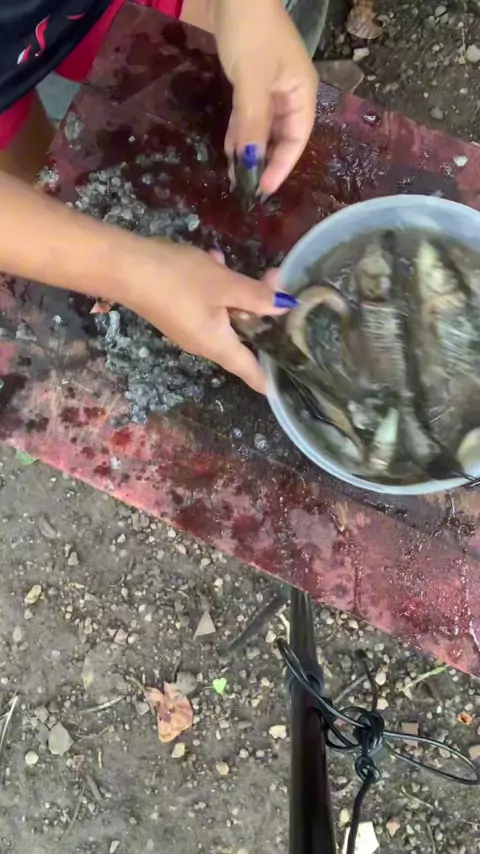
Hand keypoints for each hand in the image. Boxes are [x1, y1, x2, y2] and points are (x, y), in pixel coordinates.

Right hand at [121, 239, 285, 393]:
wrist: (123, 268)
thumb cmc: (178, 280)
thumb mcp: (224, 284)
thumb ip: (257, 296)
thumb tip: (285, 306)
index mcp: (218, 346)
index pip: (251, 372)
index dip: (270, 379)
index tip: (289, 385)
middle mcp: (204, 345)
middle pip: (242, 336)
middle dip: (259, 311)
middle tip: (273, 280)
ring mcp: (188, 329)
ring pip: (224, 316)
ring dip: (235, 293)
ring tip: (235, 264)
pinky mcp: (176, 313)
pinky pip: (206, 305)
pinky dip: (214, 287)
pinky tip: (212, 261)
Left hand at [211, 0, 317, 193]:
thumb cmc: (251, 31)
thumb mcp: (252, 81)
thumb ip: (253, 124)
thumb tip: (252, 163)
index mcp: (302, 93)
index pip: (296, 140)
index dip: (281, 166)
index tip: (263, 189)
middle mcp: (289, 94)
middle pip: (281, 138)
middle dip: (264, 162)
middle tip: (245, 187)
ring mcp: (270, 88)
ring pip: (262, 130)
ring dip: (249, 151)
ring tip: (234, 175)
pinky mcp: (251, 83)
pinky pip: (248, 116)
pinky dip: (240, 133)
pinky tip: (229, 150)